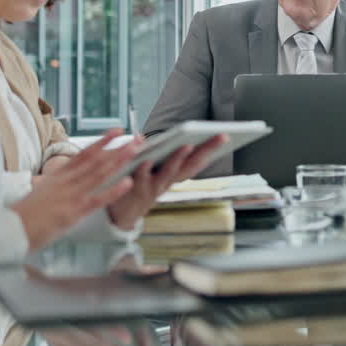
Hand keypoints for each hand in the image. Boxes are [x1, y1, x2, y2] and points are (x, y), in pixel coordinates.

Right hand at [9, 129, 137, 250]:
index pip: (84, 154)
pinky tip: (127, 182)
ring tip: (135, 151)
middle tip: (136, 138)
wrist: (10, 228)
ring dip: (118, 161)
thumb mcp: (40, 191)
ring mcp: (71, 196)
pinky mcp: (73, 212)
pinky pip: (97, 199)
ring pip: (99, 174)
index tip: (116, 131)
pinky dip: (113, 190)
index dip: (101, 141)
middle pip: (96, 161)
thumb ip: (55, 183)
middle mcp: (66, 182)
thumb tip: (64, 176)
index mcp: (58, 176)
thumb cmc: (23, 214)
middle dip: (117, 148)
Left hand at [105, 134, 228, 230]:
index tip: (225, 136)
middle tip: (220, 136)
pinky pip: (140, 178)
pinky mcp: (136, 190)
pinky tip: (144, 155)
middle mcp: (168, 182)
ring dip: (178, 159)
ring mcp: (154, 187)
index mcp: (174, 175)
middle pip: (190, 165)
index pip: (196, 160)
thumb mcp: (155, 171)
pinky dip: (143, 168)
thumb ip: (160, 151)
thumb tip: (160, 132)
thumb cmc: (139, 185)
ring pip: (168, 173)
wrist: (120, 213)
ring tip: (187, 145)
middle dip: (206, 150)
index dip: (211, 149)